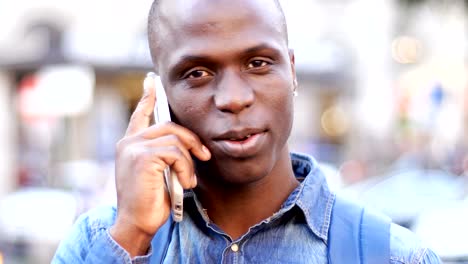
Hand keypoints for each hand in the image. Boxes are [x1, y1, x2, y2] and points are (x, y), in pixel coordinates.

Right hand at [109, 75, 210, 256]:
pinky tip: (184, 183)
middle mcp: (129, 142)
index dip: (148, 97)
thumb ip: (164, 155)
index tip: (151, 81)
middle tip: (204, 156)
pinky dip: (186, 168)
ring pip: (176, 140)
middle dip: (191, 140)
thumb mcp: (158, 173)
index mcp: (130, 145)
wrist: (136, 223)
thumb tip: (185, 145)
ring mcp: (133, 148)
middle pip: (169, 126)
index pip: (140, 114)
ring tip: (188, 181)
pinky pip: (175, 152)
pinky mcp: (142, 156)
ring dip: (189, 162)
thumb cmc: (150, 201)